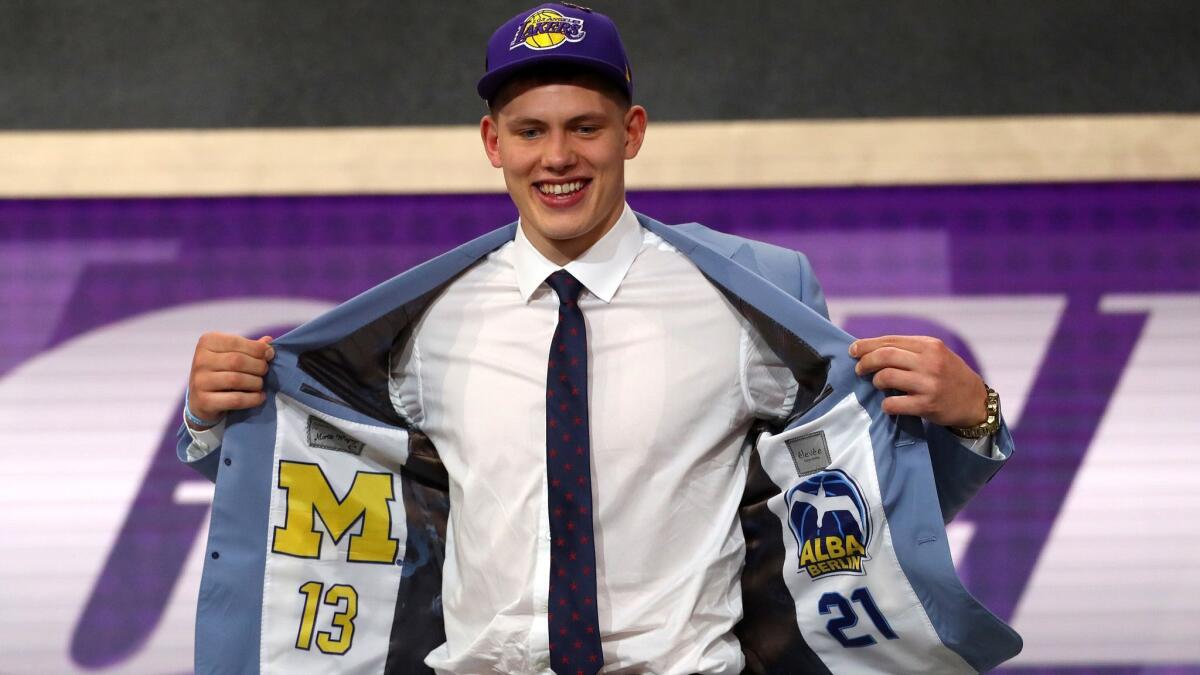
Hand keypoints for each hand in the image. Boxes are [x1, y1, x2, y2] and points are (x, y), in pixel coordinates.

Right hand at [186, 333, 274, 428]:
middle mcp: (200, 360)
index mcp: (207, 342)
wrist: (201, 399)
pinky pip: (235, 399)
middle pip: (237, 360)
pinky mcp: (204, 401)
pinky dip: (252, 399)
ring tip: (260, 384)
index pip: (236, 341)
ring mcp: (200, 381)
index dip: (258, 348)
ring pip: (236, 380)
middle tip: (264, 371)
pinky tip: (259, 397)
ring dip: (256, 382)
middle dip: (258, 366)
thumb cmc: (221, 370)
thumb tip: (269, 341)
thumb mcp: (232, 353)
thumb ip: (250, 347)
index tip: (269, 355)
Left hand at [849, 335, 986, 427]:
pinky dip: (886, 404)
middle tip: (859, 369)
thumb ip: (909, 350)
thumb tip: (871, 349)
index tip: (853, 350)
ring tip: (878, 384)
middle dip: (865, 362)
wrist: (975, 401)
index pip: (890, 341)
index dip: (867, 345)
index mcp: (930, 346)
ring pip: (886, 377)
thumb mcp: (935, 354)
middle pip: (885, 356)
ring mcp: (929, 384)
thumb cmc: (948, 375)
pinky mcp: (927, 405)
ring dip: (876, 381)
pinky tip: (888, 404)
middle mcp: (930, 362)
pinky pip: (894, 403)